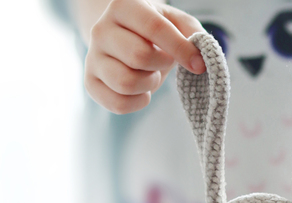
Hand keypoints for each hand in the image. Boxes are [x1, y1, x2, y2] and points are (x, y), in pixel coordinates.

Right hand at [84, 0, 205, 113]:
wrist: (124, 41)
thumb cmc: (155, 33)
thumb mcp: (176, 23)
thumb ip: (192, 34)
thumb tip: (200, 57)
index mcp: (123, 6)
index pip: (154, 27)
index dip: (181, 49)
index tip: (199, 65)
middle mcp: (101, 29)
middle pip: (139, 57)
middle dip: (162, 65)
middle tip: (164, 62)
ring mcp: (92, 57)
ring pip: (126, 82)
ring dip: (149, 84)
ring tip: (150, 74)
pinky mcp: (90, 82)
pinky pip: (118, 103)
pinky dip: (138, 102)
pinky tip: (141, 90)